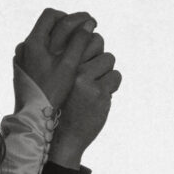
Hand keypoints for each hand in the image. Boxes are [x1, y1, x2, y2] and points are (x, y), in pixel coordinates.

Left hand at [14, 8, 96, 110]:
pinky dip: (53, 50)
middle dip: (67, 26)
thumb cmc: (52, 93)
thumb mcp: (69, 66)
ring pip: (43, 39)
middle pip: (47, 25)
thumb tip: (90, 23)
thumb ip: (79, 42)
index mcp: (33, 43)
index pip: (51, 15)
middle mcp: (24, 47)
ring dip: (60, 38)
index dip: (71, 17)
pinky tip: (65, 61)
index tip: (87, 24)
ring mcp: (21, 57)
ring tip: (78, 45)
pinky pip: (38, 52)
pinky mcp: (22, 68)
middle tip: (86, 32)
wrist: (32, 117)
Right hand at [49, 40, 121, 169]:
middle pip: (98, 43)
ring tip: (96, 86)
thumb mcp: (58, 79)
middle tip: (92, 72)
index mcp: (59, 62)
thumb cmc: (60, 106)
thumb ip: (69, 61)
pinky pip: (115, 76)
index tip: (87, 56)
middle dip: (98, 55)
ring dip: (106, 71)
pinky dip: (112, 85)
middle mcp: (71, 69)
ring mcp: (86, 80)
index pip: (83, 36)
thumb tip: (90, 39)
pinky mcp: (99, 92)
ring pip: (108, 59)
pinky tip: (101, 95)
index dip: (89, 44)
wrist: (63, 136)